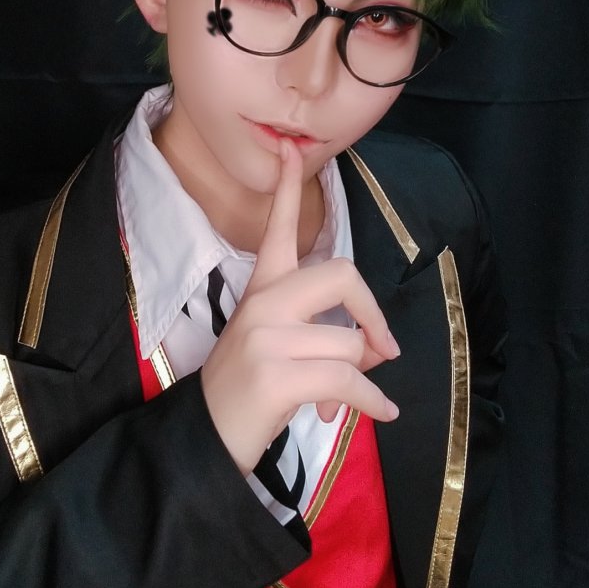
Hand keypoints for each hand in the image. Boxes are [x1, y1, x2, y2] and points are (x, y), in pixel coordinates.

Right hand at [200, 138, 399, 475]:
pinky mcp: (276, 375)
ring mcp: (266, 337)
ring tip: (345, 401)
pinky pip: (348, 381)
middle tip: (382, 346)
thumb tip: (376, 349)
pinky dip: (371, 403)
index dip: (287, 188)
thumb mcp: (276, 347)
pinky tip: (380, 413)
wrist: (205, 437)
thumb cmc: (246, 390)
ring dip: (361, 379)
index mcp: (261, 290)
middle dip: (371, 313)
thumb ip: (321, 332)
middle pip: (341, 274)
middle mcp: (263, 304)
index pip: (278, 229)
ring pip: (349, 342)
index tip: (293, 149)